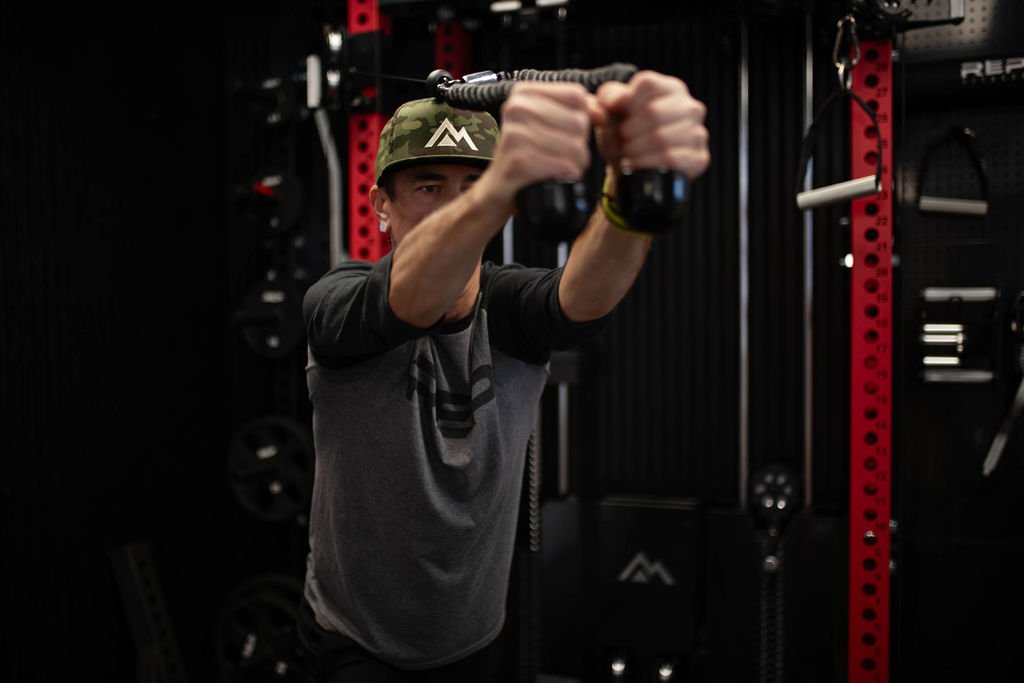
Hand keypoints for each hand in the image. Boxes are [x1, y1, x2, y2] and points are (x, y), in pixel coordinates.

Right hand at [483, 81, 604, 205]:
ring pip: (574, 146)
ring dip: (575, 164)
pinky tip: (556, 177)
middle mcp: (516, 108)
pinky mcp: (516, 160)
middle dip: (580, 145)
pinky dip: (565, 175)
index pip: (576, 95)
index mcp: (524, 93)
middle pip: (578, 122)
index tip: (575, 132)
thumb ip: (577, 111)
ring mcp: (514, 134)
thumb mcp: (548, 124)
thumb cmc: (525, 154)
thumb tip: (602, 112)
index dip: (585, 117)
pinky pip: (562, 165)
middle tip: (565, 156)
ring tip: (561, 168)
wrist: (498, 188)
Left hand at [595, 71, 709, 191]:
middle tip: (620, 140)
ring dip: (635, 149)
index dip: (625, 102)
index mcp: (671, 88)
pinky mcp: (699, 158)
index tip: (615, 117)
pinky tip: (635, 165)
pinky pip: (671, 159)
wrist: (633, 166)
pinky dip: (645, 163)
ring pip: (661, 138)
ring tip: (626, 153)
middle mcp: (690, 107)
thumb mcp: (611, 109)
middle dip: (628, 130)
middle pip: (653, 112)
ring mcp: (698, 133)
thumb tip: (615, 102)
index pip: (648, 84)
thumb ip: (608, 96)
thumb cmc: (624, 132)